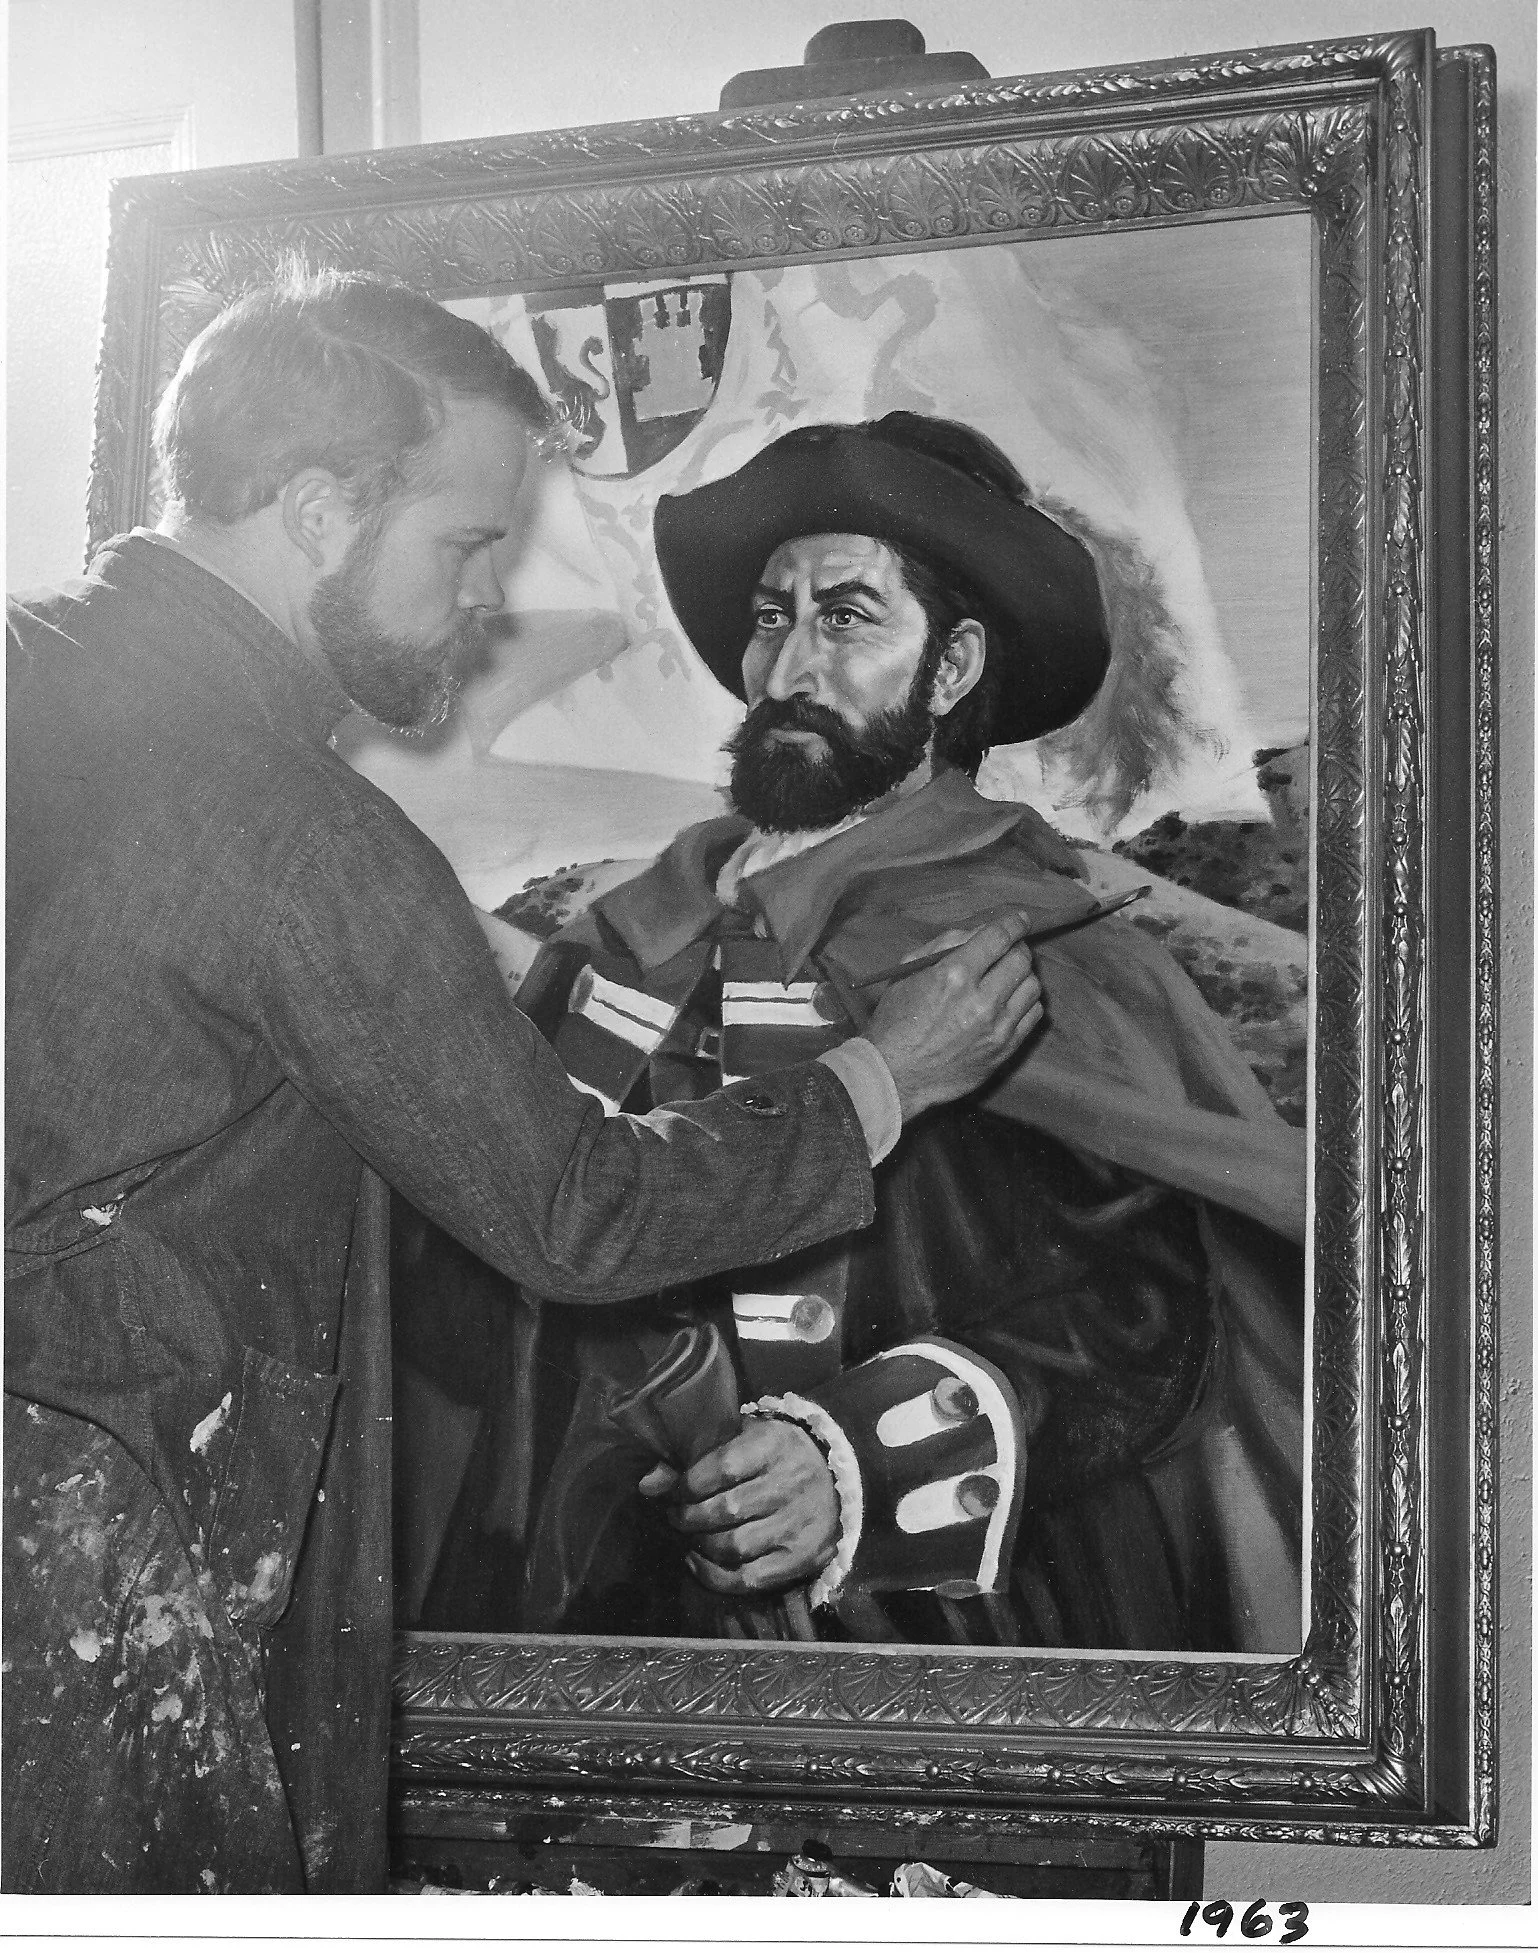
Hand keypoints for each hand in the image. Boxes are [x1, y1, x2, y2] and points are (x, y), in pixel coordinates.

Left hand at [637, 1419, 837, 1594]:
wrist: (836, 1480)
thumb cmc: (774, 1456)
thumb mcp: (741, 1439)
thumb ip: (694, 1457)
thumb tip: (647, 1484)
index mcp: (776, 1445)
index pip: (722, 1468)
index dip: (688, 1484)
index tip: (675, 1490)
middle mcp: (792, 1484)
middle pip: (725, 1511)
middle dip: (688, 1517)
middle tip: (676, 1515)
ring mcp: (799, 1525)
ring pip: (733, 1547)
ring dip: (700, 1545)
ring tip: (691, 1535)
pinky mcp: (803, 1558)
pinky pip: (748, 1578)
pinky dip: (714, 1576)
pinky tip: (698, 1561)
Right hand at [867, 909, 1043, 1119]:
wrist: (896, 1076)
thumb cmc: (896, 1022)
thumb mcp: (907, 973)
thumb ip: (943, 946)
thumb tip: (977, 934)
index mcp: (954, 975)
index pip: (998, 937)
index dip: (1014, 923)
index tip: (1020, 920)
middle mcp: (980, 1000)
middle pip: (1021, 959)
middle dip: (1018, 948)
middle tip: (1010, 950)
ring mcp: (996, 1027)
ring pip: (1033, 986)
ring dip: (1023, 976)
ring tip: (1009, 977)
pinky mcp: (1005, 1049)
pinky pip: (1034, 1015)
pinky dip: (1027, 1002)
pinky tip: (1011, 1002)